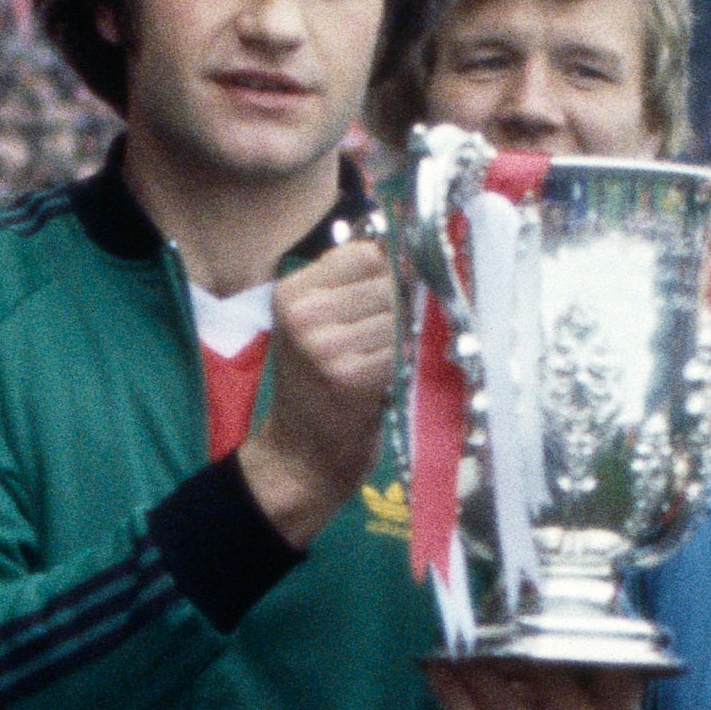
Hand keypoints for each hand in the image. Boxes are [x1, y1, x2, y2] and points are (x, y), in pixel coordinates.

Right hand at [236, 223, 407, 543]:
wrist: (299, 457)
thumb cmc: (318, 389)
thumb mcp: (317, 328)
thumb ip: (352, 289)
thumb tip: (414, 252)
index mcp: (292, 292)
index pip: (365, 253)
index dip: (395, 268)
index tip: (408, 289)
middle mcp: (303, 312)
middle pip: (387, 280)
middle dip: (412, 299)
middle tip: (418, 325)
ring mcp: (324, 344)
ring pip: (400, 313)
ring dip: (418, 329)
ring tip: (412, 349)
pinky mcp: (349, 376)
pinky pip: (403, 348)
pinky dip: (415, 357)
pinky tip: (409, 370)